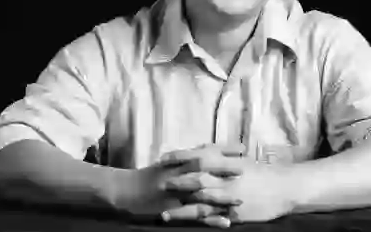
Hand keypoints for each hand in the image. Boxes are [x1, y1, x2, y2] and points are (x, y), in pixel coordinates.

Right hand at [112, 143, 244, 222]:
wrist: (125, 190)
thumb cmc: (148, 176)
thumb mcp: (167, 163)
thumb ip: (187, 157)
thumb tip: (208, 149)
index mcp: (177, 161)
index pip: (204, 151)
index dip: (223, 149)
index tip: (242, 148)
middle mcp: (176, 174)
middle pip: (203, 168)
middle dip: (225, 168)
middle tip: (245, 168)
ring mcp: (175, 192)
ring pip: (201, 193)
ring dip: (222, 196)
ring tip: (240, 199)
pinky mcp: (173, 210)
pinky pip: (194, 215)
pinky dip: (210, 219)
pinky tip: (225, 223)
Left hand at [161, 148, 297, 224]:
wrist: (283, 187)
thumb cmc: (259, 171)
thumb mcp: (238, 159)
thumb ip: (218, 154)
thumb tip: (199, 149)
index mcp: (225, 162)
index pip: (196, 157)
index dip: (177, 158)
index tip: (161, 160)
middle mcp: (225, 178)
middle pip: (194, 180)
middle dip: (175, 184)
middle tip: (157, 187)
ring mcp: (229, 197)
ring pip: (200, 203)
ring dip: (181, 209)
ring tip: (163, 214)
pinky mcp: (235, 213)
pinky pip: (214, 219)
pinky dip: (200, 222)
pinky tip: (188, 227)